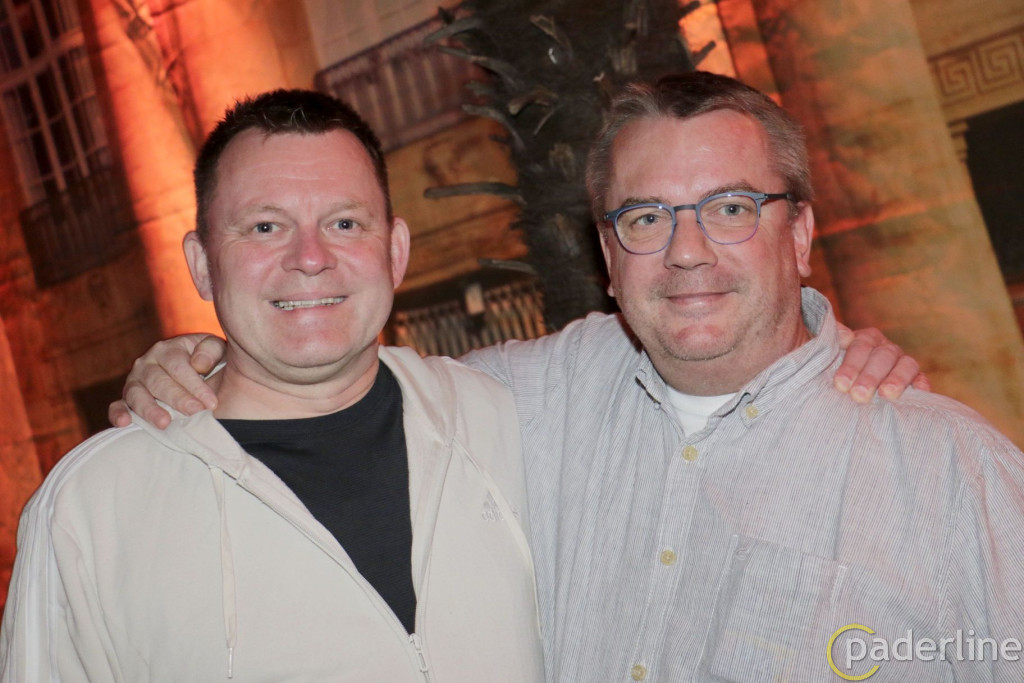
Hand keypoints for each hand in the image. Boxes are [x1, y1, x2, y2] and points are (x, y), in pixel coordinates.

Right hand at [108, 333, 226, 428]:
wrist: (201, 375)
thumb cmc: (209, 362)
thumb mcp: (217, 350)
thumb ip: (212, 350)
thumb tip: (199, 364)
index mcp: (168, 349)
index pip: (178, 366)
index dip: (195, 385)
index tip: (211, 403)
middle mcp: (147, 363)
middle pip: (159, 382)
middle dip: (178, 399)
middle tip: (195, 412)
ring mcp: (134, 381)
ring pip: (136, 394)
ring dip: (149, 409)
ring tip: (165, 423)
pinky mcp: (127, 399)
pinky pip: (117, 405)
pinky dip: (118, 413)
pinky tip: (125, 423)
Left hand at [834, 324, 929, 402]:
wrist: (852, 390)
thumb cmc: (836, 373)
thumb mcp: (828, 357)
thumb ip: (830, 344)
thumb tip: (843, 336)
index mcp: (865, 339)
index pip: (860, 346)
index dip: (851, 365)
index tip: (841, 384)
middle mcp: (885, 348)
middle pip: (881, 356)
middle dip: (870, 376)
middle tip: (858, 395)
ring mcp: (902, 362)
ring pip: (905, 365)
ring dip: (896, 379)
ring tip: (886, 394)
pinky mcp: (916, 378)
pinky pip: (922, 378)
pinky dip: (921, 384)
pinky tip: (918, 392)